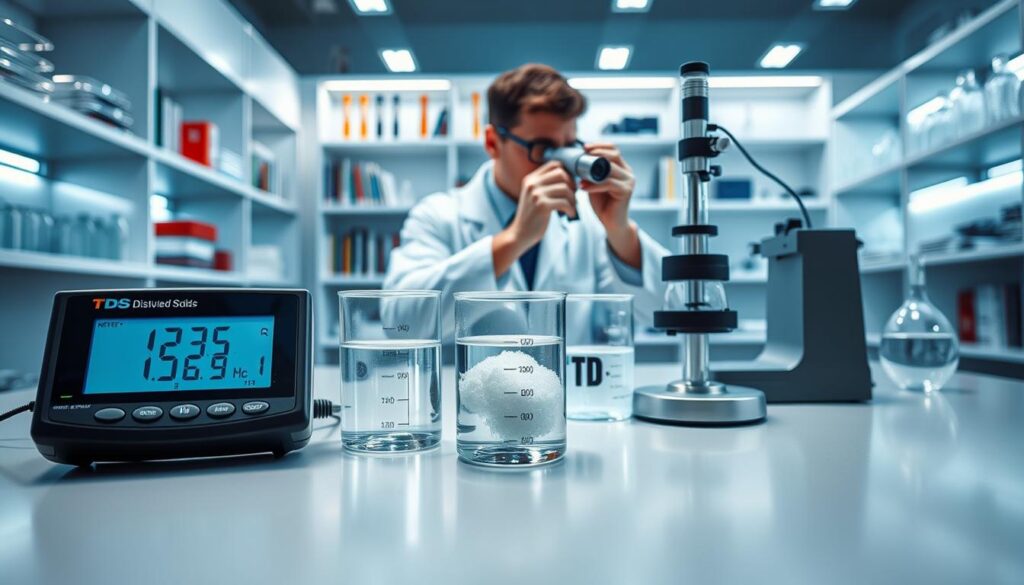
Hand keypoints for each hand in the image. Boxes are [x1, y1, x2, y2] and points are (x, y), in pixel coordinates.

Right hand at [508, 160, 576, 247]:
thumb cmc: (531, 216)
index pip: (554, 164)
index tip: (570, 184)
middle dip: (572, 185)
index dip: (567, 172)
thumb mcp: (533, 195)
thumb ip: (545, 184)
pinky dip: (571, 209)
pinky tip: (570, 214)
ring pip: (565, 188)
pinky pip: (565, 202)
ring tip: (572, 207)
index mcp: (530, 179)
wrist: (520, 234)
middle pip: (561, 174)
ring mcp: (536, 194)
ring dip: (573, 199)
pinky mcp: (542, 206)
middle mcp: (532, 184)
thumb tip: (570, 176)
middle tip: (573, 196)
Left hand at [581, 143, 641, 267]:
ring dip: (592, 171)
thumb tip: (577, 159)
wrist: (611, 222)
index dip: (600, 145)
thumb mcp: (595, 183)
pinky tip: (583, 187)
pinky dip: (594, 185)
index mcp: (621, 168)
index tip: (585, 147)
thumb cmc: (602, 203)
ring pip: (610, 169)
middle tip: (582, 155)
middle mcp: (628, 172)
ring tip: (579, 176)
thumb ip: (591, 172)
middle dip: (597, 152)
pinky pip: (608, 183)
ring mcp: (628, 181)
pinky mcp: (626, 191)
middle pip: (614, 155)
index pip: (613, 149)